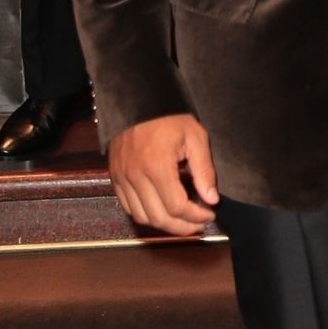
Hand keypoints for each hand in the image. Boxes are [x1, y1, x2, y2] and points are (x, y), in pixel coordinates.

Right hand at [109, 113, 219, 235]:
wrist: (138, 102)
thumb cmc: (169, 117)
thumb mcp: (195, 137)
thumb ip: (204, 170)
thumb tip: (212, 199)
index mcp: (156, 166)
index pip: (177, 207)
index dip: (196, 216)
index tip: (210, 214)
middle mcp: (135, 176)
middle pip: (159, 218)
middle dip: (183, 227)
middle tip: (199, 223)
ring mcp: (122, 178)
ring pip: (142, 217)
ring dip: (165, 224)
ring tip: (183, 220)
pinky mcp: (115, 177)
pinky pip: (128, 207)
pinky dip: (146, 215)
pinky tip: (162, 210)